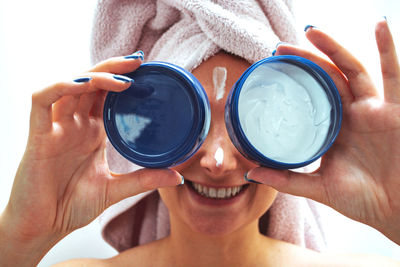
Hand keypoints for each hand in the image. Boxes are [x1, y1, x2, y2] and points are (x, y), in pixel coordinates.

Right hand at [0, 53, 181, 264]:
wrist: (43, 228)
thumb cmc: (72, 206)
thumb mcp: (115, 189)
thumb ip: (144, 180)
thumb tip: (178, 177)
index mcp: (92, 132)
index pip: (107, 96)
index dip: (124, 80)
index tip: (149, 73)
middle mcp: (75, 124)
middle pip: (92, 84)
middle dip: (113, 68)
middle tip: (139, 61)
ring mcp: (56, 128)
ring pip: (71, 86)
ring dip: (96, 75)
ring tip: (123, 77)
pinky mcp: (38, 136)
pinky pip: (43, 101)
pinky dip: (62, 87)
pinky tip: (85, 84)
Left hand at [247, 20, 399, 243]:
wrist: (398, 213)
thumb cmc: (363, 201)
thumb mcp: (320, 188)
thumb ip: (287, 180)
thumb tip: (249, 173)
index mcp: (332, 129)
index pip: (309, 98)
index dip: (291, 84)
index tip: (268, 72)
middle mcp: (350, 115)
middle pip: (325, 79)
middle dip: (304, 61)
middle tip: (278, 49)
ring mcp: (373, 110)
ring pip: (352, 70)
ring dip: (334, 49)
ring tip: (312, 31)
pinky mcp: (396, 111)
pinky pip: (393, 76)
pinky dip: (388, 50)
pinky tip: (380, 26)